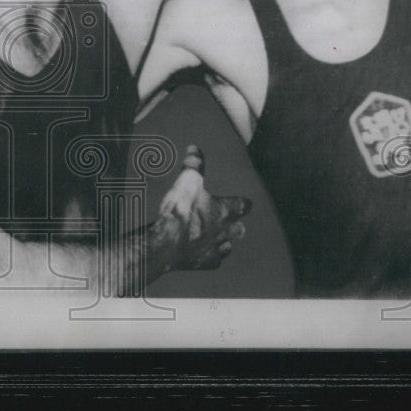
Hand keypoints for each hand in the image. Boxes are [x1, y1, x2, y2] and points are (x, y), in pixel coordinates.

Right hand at [165, 145, 250, 269]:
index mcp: (225, 211)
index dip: (242, 203)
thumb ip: (194, 164)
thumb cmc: (180, 211)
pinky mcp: (204, 263)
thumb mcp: (187, 180)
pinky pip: (214, 261)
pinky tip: (204, 254)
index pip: (244, 205)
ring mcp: (215, 249)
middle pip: (239, 230)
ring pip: (227, 247)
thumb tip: (195, 148)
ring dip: (224, 242)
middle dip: (236, 225)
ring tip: (218, 239)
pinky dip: (210, 257)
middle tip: (232, 222)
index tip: (242, 202)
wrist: (166, 243)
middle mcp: (225, 231)